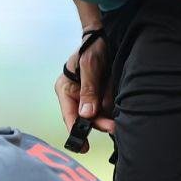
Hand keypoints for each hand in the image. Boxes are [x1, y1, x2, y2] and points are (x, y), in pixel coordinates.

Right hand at [55, 35, 114, 152]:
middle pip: (84, 117)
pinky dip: (111, 107)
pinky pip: (105, 106)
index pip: (69, 115)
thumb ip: (88, 90)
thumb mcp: (89, 67)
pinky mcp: (98, 94)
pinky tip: (115, 104)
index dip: (76, 131)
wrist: (104, 35)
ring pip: (96, 113)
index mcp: (65, 90)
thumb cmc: (92, 48)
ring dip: (106, 113)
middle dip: (98, 122)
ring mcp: (86, 95)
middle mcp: (74, 96)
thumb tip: (86, 114)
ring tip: (115, 111)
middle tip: (113, 128)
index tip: (82, 145)